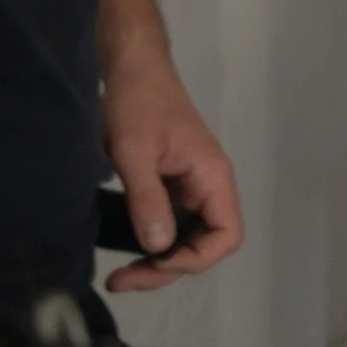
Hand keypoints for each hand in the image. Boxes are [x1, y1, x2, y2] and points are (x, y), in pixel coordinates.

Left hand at [101, 54, 243, 292]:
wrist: (132, 67)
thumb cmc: (137, 102)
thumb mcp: (134, 150)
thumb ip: (147, 199)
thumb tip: (158, 248)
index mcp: (212, 176)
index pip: (226, 235)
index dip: (195, 259)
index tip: (153, 260)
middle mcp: (209, 185)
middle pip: (205, 244)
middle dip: (167, 268)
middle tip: (121, 279)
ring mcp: (191, 186)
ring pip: (187, 238)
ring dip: (158, 261)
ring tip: (120, 275)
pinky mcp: (172, 183)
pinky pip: (172, 223)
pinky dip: (152, 242)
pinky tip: (125, 248)